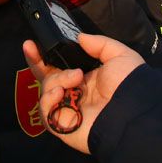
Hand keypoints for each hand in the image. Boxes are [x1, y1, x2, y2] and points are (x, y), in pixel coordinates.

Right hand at [22, 34, 144, 153]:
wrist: (132, 112)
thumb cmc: (128, 85)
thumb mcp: (120, 56)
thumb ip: (99, 44)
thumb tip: (80, 37)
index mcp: (86, 80)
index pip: (59, 67)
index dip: (45, 56)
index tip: (33, 44)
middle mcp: (74, 94)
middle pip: (46, 78)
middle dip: (36, 62)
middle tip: (29, 47)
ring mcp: (66, 109)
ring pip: (47, 89)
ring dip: (57, 79)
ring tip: (76, 78)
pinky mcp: (61, 125)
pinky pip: (45, 111)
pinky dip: (49, 99)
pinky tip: (61, 92)